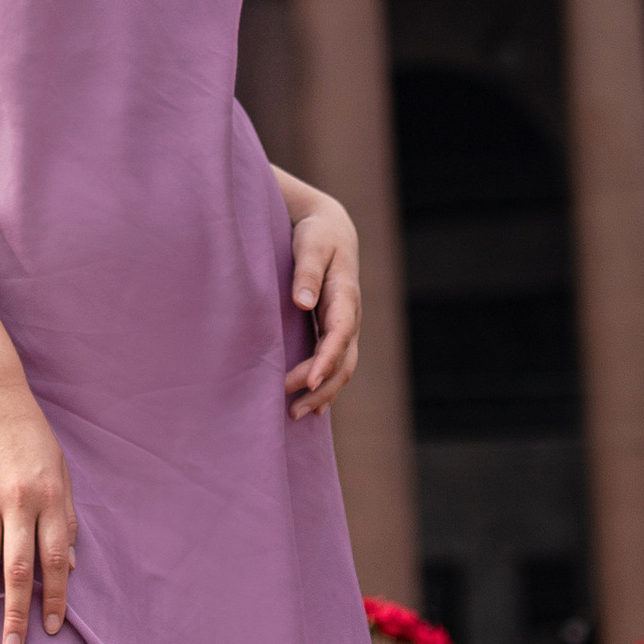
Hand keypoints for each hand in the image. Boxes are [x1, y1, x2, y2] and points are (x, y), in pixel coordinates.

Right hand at [0, 371, 75, 643]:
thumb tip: (70, 566)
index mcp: (49, 498)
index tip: (52, 629)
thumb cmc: (32, 437)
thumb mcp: (61, 472)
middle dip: (17, 613)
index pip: (55, 559)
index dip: (54, 597)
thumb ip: (65, 519)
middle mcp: (19, 502)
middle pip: (18, 569)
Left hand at [284, 190, 361, 417]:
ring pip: (341, 368)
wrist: (332, 228)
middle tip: (293, 409)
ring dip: (323, 393)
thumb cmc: (318, 234)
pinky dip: (326, 386)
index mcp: (346, 295)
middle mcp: (350, 316)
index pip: (340, 334)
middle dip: (320, 388)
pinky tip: (313, 407)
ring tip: (297, 414)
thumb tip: (303, 303)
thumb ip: (307, 271)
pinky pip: (335, 364)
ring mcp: (346, 326)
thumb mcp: (312, 244)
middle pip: (343, 361)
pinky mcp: (335, 330)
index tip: (308, 381)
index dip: (326, 360)